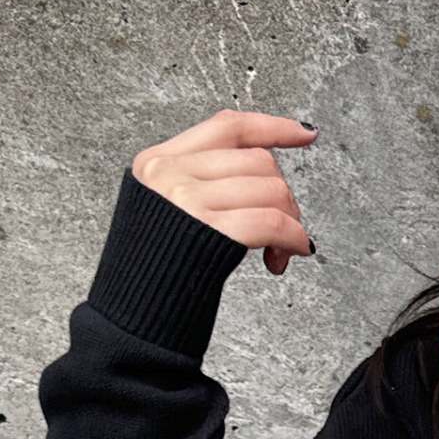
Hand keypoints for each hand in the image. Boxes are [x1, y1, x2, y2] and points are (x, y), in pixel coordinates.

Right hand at [130, 108, 317, 276]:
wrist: (133, 310)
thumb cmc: (157, 268)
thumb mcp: (168, 210)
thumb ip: (204, 185)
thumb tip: (266, 178)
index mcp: (159, 160)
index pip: (228, 127)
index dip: (273, 127)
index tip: (305, 134)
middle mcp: (170, 173)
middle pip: (259, 162)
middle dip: (284, 197)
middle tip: (283, 230)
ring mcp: (186, 199)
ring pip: (271, 190)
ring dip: (291, 222)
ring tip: (281, 249)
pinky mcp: (208, 230)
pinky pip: (272, 223)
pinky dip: (293, 238)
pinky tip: (291, 252)